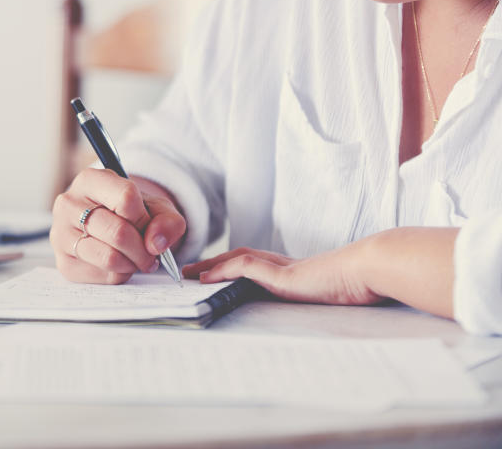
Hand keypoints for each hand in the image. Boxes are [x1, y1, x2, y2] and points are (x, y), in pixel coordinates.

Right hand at [51, 168, 186, 283]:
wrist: (108, 224)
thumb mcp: (156, 208)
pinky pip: (103, 276)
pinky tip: (120, 264)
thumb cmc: (131, 213)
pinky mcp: (64, 263)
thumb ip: (167, 221)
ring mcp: (61, 234)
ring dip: (133, 263)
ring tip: (137, 258)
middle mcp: (68, 204)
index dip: (145, 218)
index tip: (148, 226)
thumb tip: (156, 244)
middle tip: (151, 253)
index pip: (125, 198)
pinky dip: (120, 274)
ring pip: (109, 257)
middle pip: (119, 232)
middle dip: (144, 249)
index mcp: (89, 180)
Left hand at [180, 243, 382, 305]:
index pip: (257, 264)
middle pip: (239, 257)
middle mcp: (284, 266)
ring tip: (189, 274)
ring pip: (236, 260)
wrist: (374, 269)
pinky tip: (206, 278)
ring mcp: (282, 269)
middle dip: (212, 263)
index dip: (233, 266)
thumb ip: (325, 295)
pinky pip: (245, 268)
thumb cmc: (363, 283)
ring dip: (210, 266)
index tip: (214, 273)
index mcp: (295, 271)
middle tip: (188, 271)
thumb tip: (324, 304)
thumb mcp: (337, 293)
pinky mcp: (283, 275)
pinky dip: (223, 271)